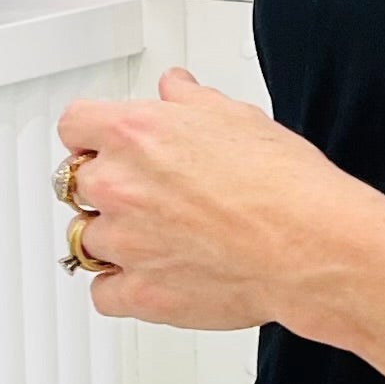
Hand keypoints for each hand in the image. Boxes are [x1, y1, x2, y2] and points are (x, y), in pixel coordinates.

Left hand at [54, 70, 384, 356]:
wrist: (310, 245)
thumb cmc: (285, 185)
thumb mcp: (237, 116)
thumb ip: (190, 100)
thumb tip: (176, 90)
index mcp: (135, 133)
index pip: (73, 125)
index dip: (89, 134)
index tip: (100, 141)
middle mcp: (120, 186)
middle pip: (74, 183)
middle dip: (106, 185)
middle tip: (144, 191)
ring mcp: (125, 243)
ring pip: (85, 239)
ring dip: (112, 236)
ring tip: (152, 236)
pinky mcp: (141, 293)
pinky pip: (103, 293)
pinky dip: (119, 287)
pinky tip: (147, 275)